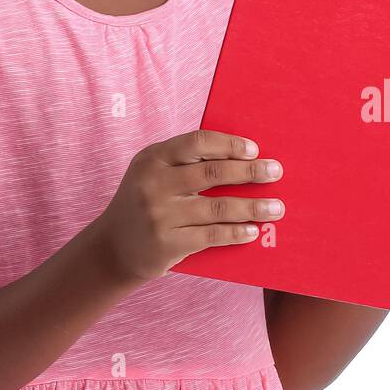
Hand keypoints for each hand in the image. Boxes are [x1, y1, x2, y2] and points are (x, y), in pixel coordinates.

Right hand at [89, 129, 285, 283]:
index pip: (197, 142)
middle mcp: (154, 183)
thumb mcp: (152, 173)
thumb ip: (184, 162)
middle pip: (212, 173)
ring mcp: (160, 215)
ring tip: (276, 208)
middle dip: (249, 172)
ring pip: (217, 207)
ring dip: (252, 207)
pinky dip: (236, 232)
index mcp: (152, 158)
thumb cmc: (144, 202)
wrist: (113, 247)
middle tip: (275, 172)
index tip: (254, 150)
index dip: (228, 144)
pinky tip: (252, 230)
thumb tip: (240, 158)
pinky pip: (211, 235)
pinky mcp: (167, 243)